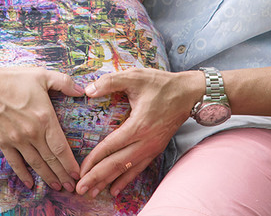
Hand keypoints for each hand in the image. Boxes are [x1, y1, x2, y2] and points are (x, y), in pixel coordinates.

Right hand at [0, 65, 85, 191]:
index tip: (78, 173)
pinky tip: (30, 183)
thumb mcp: (43, 75)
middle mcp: (32, 133)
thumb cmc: (14, 79)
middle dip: (62, 175)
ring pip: (36, 164)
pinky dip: (23, 174)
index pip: (61, 147)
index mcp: (45, 118)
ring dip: (47, 177)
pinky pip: (15, 162)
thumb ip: (64, 82)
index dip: (70, 163)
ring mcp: (17, 140)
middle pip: (51, 160)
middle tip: (72, 187)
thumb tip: (82, 90)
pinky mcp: (3, 142)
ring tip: (57, 187)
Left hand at [76, 68, 201, 197]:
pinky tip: (115, 189)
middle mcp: (146, 141)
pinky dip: (126, 179)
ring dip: (109, 182)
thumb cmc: (161, 84)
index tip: (80, 170)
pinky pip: (138, 168)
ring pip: (128, 170)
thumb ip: (110, 82)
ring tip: (93, 193)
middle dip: (97, 177)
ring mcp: (152, 148)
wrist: (189, 93)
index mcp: (138, 125)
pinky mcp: (156, 149)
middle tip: (80, 189)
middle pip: (118, 164)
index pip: (111, 147)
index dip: (94, 159)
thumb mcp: (135, 76)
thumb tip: (88, 90)